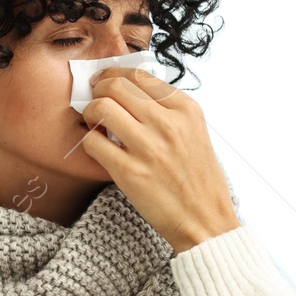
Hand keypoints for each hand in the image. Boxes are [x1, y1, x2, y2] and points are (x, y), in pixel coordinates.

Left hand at [79, 66, 238, 252]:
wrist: (206, 220)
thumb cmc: (197, 178)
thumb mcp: (194, 132)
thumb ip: (168, 110)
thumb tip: (132, 89)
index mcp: (185, 109)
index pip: (139, 75)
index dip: (114, 75)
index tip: (104, 82)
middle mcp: (168, 123)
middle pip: (115, 86)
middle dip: (98, 91)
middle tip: (95, 103)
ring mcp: (149, 148)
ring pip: (101, 108)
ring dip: (90, 113)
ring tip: (95, 125)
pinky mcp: (130, 173)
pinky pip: (93, 142)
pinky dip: (90, 141)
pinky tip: (99, 148)